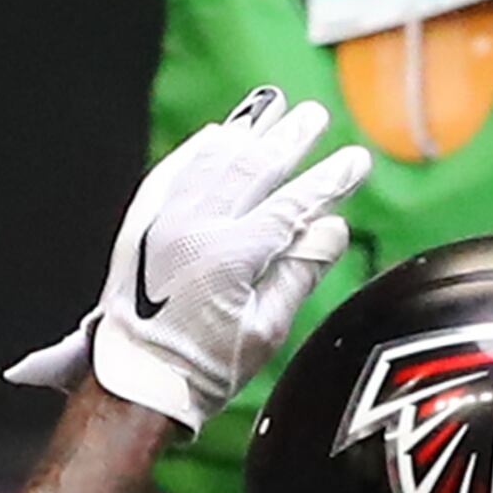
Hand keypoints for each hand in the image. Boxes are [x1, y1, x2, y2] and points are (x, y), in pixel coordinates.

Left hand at [9, 87, 372, 432]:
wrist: (135, 383)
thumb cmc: (205, 368)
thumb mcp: (268, 329)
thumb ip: (300, 272)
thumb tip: (333, 227)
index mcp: (232, 255)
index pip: (294, 203)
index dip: (330, 179)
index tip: (357, 159)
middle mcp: (195, 227)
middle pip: (252, 168)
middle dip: (290, 138)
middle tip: (315, 115)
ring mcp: (162, 222)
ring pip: (211, 161)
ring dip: (247, 132)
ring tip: (272, 109)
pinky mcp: (140, 226)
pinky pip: (171, 173)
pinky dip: (196, 150)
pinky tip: (216, 135)